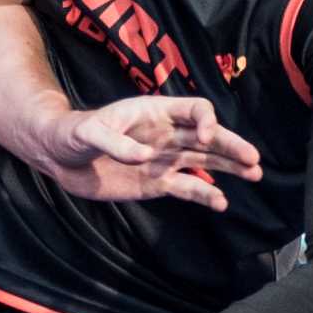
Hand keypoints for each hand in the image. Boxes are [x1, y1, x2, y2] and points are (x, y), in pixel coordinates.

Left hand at [28, 97, 260, 208]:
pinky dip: (204, 194)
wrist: (58, 156)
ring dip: (229, 167)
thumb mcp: (89, 133)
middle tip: (254, 159)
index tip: (206, 137)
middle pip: (207, 136)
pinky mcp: (156, 182)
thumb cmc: (72, 133)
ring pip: (204, 161)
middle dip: (231, 146)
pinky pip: (186, 187)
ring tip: (255, 174)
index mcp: (154, 112)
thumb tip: (146, 155)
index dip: (205, 120)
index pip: (193, 109)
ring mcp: (163, 158)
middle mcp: (166, 133)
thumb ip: (115, 142)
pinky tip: (221, 203)